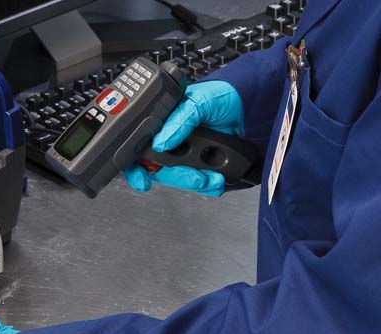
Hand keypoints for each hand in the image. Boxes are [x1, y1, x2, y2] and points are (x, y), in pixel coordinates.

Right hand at [123, 81, 243, 195]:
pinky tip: (216, 181)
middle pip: (160, 171)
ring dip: (195, 182)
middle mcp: (169, 143)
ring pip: (180, 179)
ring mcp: (185, 156)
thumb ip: (179, 120)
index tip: (142, 180)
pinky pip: (198, 184)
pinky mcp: (202, 166)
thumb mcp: (198, 101)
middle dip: (178, 177)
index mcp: (160, 125)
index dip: (136, 168)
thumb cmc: (220, 96)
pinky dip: (208, 186)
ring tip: (213, 177)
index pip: (139, 150)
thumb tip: (161, 143)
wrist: (249, 108)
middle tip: (196, 176)